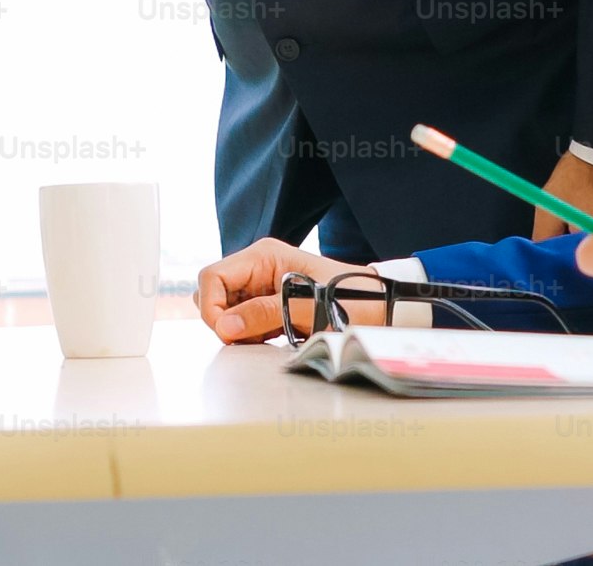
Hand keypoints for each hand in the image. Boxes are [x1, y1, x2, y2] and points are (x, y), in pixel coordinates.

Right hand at [194, 237, 374, 342]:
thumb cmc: (351, 299)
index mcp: (263, 256)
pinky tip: (273, 337)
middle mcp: (257, 268)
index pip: (212, 277)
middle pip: (214, 293)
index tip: (227, 332)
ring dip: (238, 329)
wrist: (380, 307)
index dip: (212, 306)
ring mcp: (261, 287)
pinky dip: (250, 335)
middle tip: (249, 336)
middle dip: (223, 319)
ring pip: (226, 310)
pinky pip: (243, 322)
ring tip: (268, 336)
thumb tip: (225, 326)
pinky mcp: (268, 306)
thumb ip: (264, 314)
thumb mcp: (307, 307)